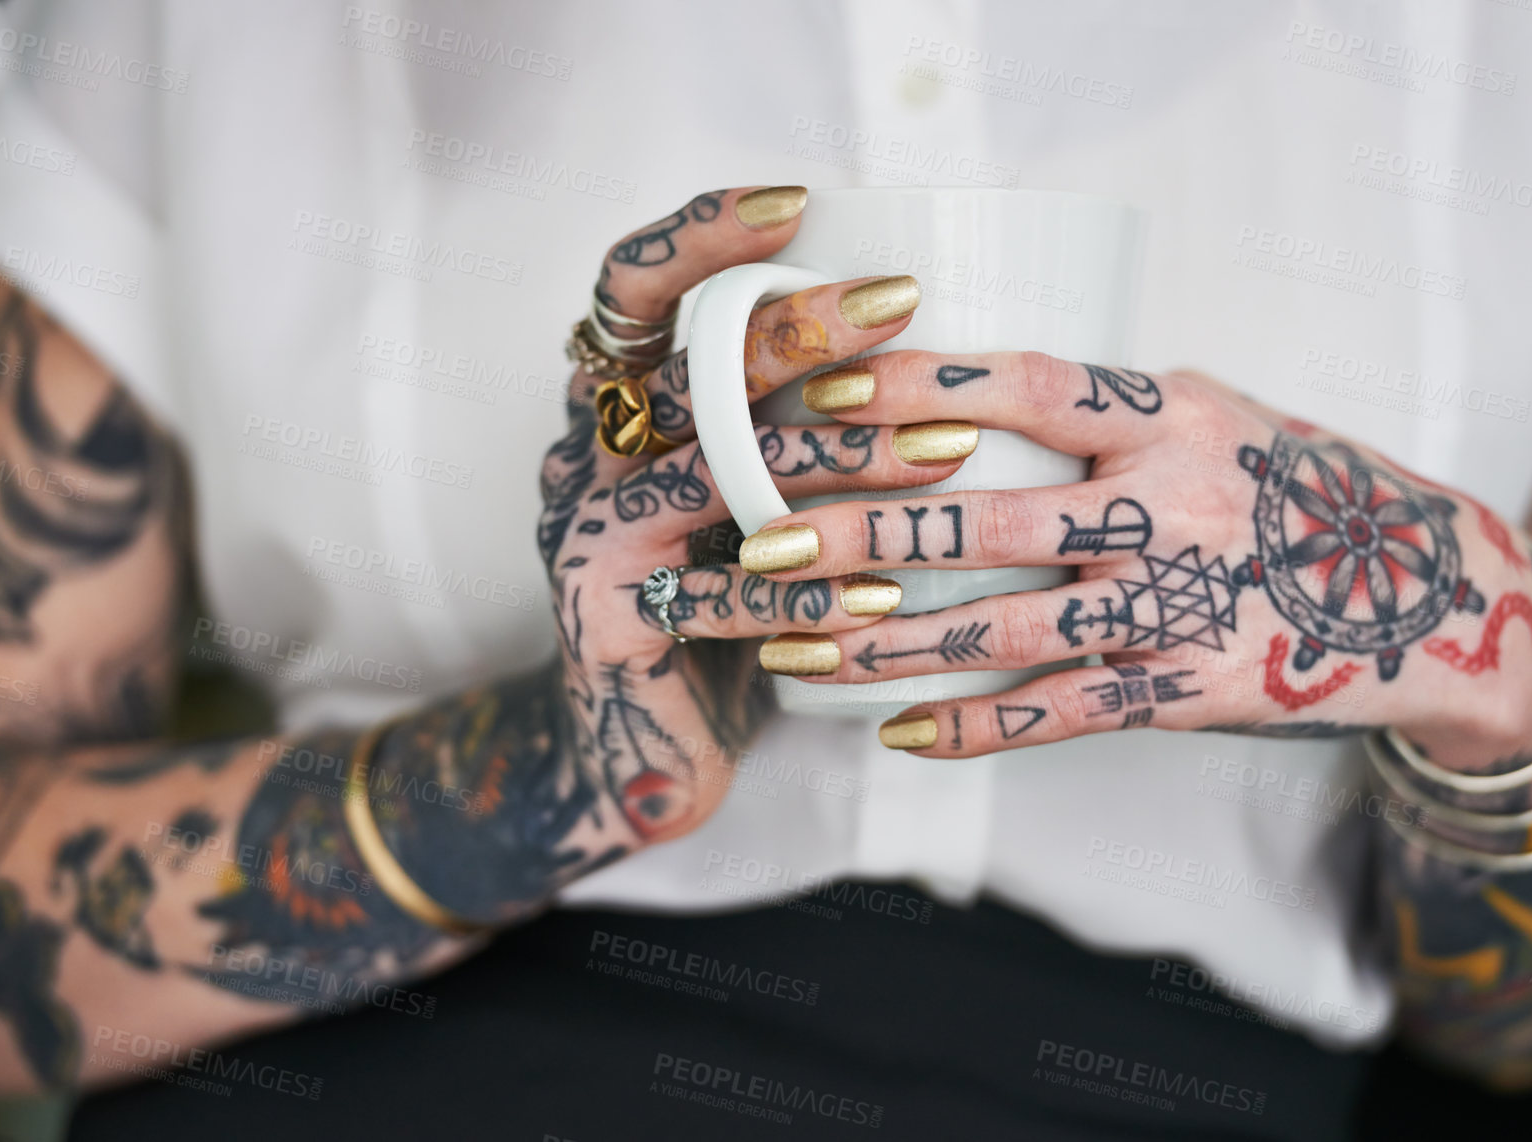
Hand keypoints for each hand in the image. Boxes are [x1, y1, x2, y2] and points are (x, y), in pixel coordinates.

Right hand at [538, 187, 964, 848]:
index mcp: (616, 407)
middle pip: (686, 371)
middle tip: (901, 303)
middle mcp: (586, 458)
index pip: (634, 290)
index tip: (797, 199)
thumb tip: (930, 340)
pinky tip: (883, 597)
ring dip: (834, 461)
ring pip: (710, 478)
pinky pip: (711, 602)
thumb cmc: (724, 601)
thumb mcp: (749, 500)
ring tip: (946, 450)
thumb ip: (788, 427)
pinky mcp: (601, 626)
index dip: (702, 237)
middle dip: (795, 330)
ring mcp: (586, 540)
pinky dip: (803, 597)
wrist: (634, 747)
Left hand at [741, 353, 1531, 769]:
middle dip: (860, 533)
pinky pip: (1061, 714)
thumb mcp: (1218, 413)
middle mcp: (1176, 505)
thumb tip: (959, 393)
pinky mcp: (1189, 691)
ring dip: (884, 643)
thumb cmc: (1298, 486)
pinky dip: (973, 728)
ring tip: (791, 644)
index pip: (1027, 387)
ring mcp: (1182, 605)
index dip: (918, 388)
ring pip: (1003, 630)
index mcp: (1175, 414)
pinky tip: (893, 731)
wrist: (1439, 598)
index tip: (818, 393)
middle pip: (988, 521)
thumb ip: (1108, 409)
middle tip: (759, 541)